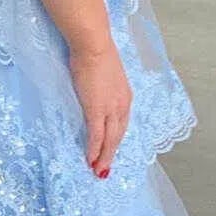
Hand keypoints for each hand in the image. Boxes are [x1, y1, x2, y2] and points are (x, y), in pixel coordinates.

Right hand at [67, 36, 131, 176]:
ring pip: (110, 140)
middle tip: (104, 169)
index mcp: (125, 96)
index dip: (115, 139)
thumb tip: (94, 89)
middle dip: (111, 154)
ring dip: (104, 157)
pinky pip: (97, 135)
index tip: (109, 150)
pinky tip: (91, 159)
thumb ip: (102, 85)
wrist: (93, 45)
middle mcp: (122, 105)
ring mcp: (111, 108)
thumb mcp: (104, 73)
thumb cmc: (95, 53)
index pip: (121, 124)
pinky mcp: (97, 109)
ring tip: (98, 170)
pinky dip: (94, 149)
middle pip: (118, 135)